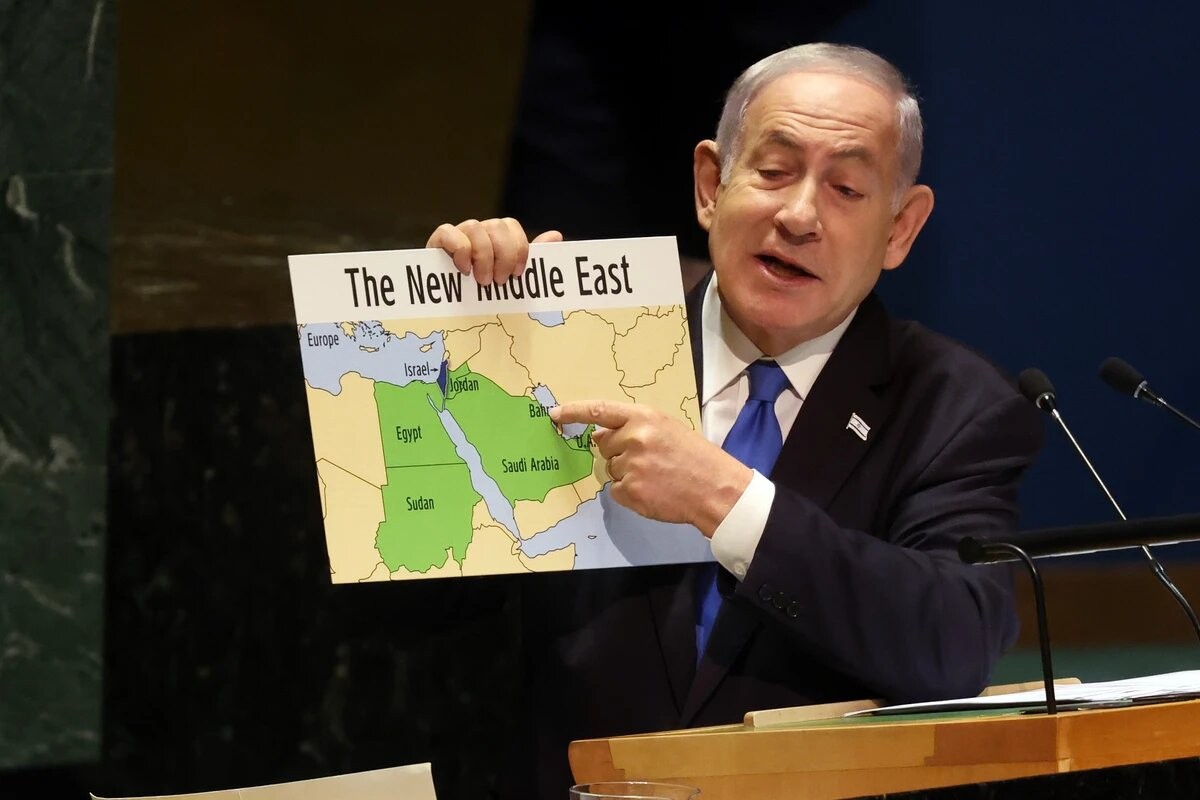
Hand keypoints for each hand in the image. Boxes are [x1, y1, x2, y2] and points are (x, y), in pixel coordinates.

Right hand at [425, 217, 562, 283]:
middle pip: (496, 225)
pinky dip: (459, 250)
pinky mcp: (437, 243)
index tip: (518, 274)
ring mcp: (457, 235)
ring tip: (482, 280)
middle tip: (499, 281)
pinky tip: (463, 269)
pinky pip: (448, 232)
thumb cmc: (482, 292)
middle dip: (503, 255)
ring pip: (475, 227)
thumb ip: (530, 258)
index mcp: (494, 239)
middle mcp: (477, 232)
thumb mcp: (508, 278)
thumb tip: (556, 235)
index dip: (518, 248)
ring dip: (483, 256)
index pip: (510, 226)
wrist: (446, 308)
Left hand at [550, 400, 752, 536]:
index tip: (555, 414)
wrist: (715, 488)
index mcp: (644, 417)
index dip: (574, 412)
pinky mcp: (629, 490)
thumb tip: (599, 436)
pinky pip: (615, 490)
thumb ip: (634, 428)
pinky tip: (653, 491)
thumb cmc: (694, 458)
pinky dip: (630, 493)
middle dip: (618, 452)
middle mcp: (634, 438)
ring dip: (626, 474)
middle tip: (648, 460)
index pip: (600, 410)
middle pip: (603, 445)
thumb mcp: (667, 429)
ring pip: (611, 469)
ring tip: (656, 476)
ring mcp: (630, 466)